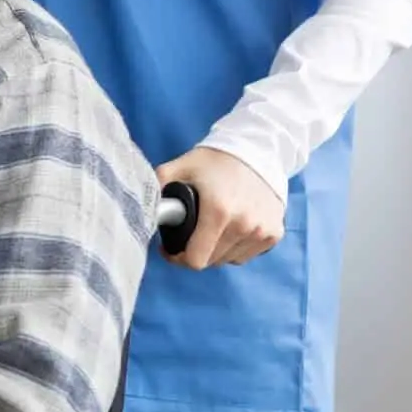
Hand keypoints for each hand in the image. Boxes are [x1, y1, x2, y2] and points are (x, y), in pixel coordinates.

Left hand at [156, 147, 285, 269]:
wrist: (258, 150)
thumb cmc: (215, 160)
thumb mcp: (181, 167)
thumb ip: (155, 186)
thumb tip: (136, 204)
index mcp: (219, 212)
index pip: (195, 260)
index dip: (177, 258)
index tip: (170, 248)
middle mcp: (244, 225)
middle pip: (210, 261)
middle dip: (194, 252)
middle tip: (188, 235)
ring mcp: (262, 231)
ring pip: (228, 259)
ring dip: (214, 251)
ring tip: (208, 230)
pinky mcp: (274, 233)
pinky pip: (246, 254)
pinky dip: (234, 248)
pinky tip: (228, 230)